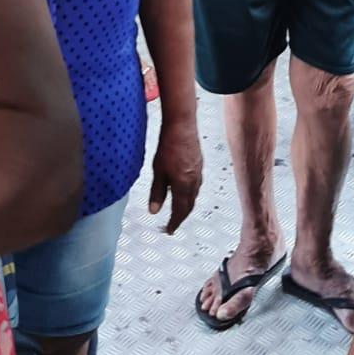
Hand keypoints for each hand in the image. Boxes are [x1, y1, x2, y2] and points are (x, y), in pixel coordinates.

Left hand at [148, 115, 202, 233]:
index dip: (174, 222)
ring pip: (194, 195)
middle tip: (173, 224)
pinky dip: (190, 193)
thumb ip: (157, 192)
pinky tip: (184, 189)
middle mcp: (194, 181)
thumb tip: (154, 211)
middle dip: (181, 216)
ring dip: (186, 205)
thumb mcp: (158, 171)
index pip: (180, 211)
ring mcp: (199, 172)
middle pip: (189, 205)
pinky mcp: (199, 164)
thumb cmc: (169, 145)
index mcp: (184, 185)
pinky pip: (196, 185)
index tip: (169, 230)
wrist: (182, 125)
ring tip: (178, 209)